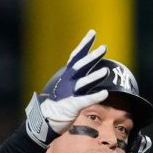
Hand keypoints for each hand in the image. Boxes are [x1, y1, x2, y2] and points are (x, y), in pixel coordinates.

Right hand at [25, 30, 109, 146]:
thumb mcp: (69, 87)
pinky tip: (105, 93)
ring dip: (94, 77)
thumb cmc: (60, 103)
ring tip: (106, 71)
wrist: (46, 119)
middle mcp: (68, 82)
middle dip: (92, 57)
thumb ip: (81, 79)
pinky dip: (95, 96)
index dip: (84, 45)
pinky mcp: (72, 106)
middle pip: (80, 66)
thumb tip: (95, 70)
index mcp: (67, 76)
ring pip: (83, 83)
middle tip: (104, 48)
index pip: (76, 57)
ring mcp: (69, 94)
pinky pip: (85, 100)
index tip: (92, 33)